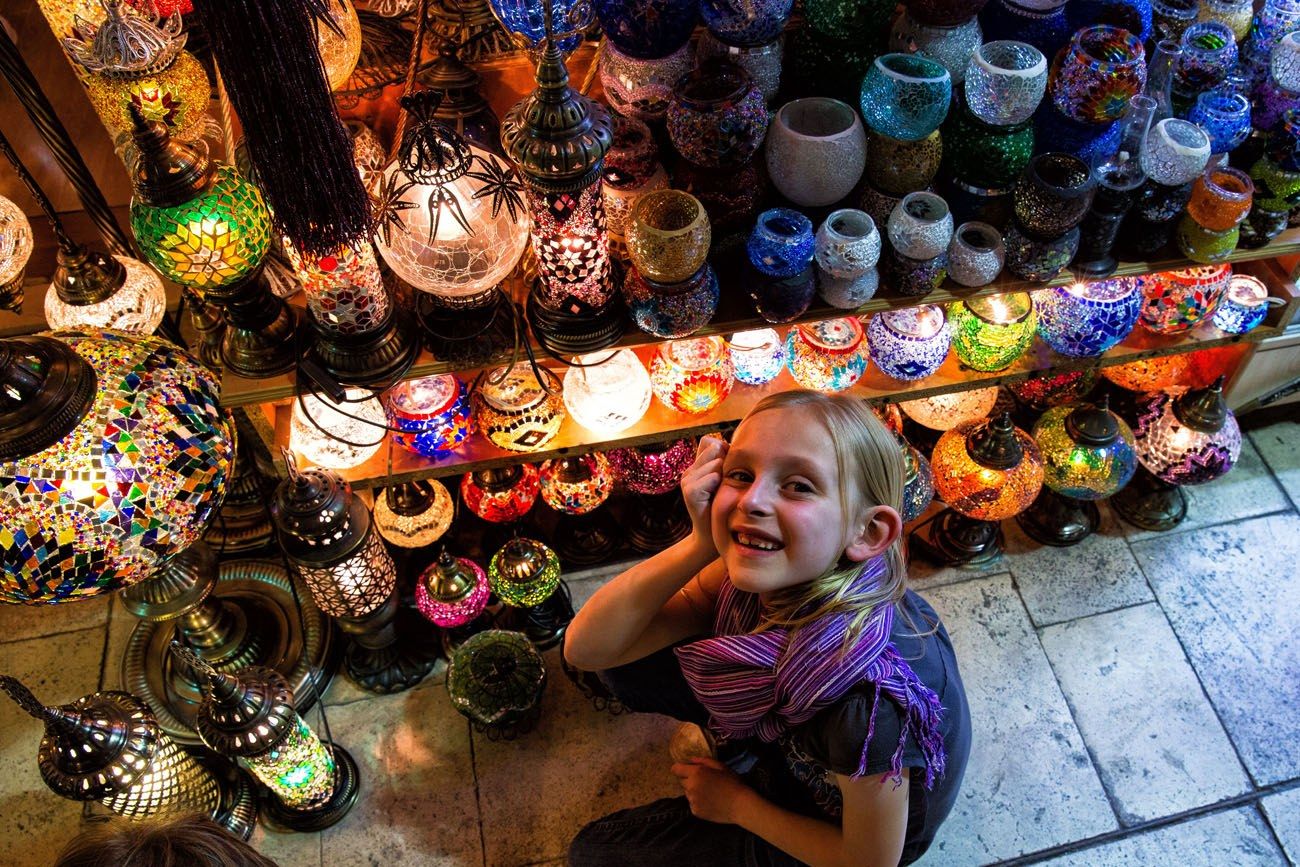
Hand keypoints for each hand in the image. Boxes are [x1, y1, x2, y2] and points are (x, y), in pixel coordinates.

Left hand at [670, 757, 752, 824]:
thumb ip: (703, 761)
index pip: (676, 769)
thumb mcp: (720, 766)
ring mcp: (692, 800)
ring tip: (709, 793)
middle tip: (704, 782)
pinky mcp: (695, 812)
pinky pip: (692, 804)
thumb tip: (691, 760)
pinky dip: (698, 802)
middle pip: (682, 781)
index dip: (680, 768)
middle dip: (689, 780)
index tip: (687, 770)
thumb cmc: (732, 782)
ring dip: (693, 791)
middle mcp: (691, 786)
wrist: (740, 805)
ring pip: (687, 793)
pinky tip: (710, 802)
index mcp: (696, 773)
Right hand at [680, 435, 727, 555]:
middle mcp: (689, 471)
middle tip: (727, 484)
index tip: (729, 470)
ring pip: (715, 462)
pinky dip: (719, 485)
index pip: (710, 441)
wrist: (711, 536)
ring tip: (722, 492)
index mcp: (696, 468)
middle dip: (726, 462)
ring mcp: (687, 480)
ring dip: (724, 475)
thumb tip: (734, 445)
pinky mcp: (690, 491)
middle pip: (714, 447)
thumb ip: (726, 464)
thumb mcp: (726, 483)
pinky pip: (712, 477)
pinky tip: (718, 497)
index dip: (723, 451)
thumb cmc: (724, 509)